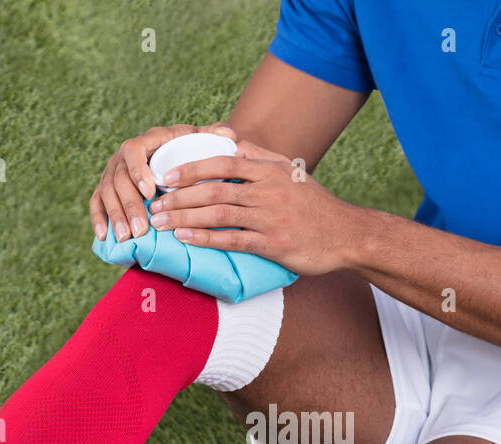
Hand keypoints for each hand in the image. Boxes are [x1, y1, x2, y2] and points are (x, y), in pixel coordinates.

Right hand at [89, 123, 235, 241]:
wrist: (175, 154)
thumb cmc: (190, 149)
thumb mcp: (201, 139)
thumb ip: (213, 136)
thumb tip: (228, 134)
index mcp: (145, 141)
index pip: (133, 151)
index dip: (138, 171)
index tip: (149, 191)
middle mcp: (124, 155)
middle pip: (119, 178)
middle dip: (129, 205)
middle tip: (140, 229)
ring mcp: (113, 172)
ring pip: (106, 192)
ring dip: (115, 216)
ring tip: (126, 237)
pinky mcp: (107, 188)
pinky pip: (97, 202)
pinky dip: (98, 219)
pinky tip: (103, 237)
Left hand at [145, 141, 359, 275]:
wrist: (346, 235)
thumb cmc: (315, 205)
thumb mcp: (291, 172)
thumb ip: (259, 156)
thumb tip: (230, 141)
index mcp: (270, 170)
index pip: (223, 163)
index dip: (192, 169)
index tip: (167, 176)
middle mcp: (268, 191)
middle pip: (214, 190)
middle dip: (179, 198)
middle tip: (155, 205)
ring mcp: (270, 218)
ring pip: (219, 214)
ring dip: (185, 218)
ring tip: (161, 223)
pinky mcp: (274, 244)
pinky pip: (233, 240)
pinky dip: (207, 239)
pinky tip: (186, 239)